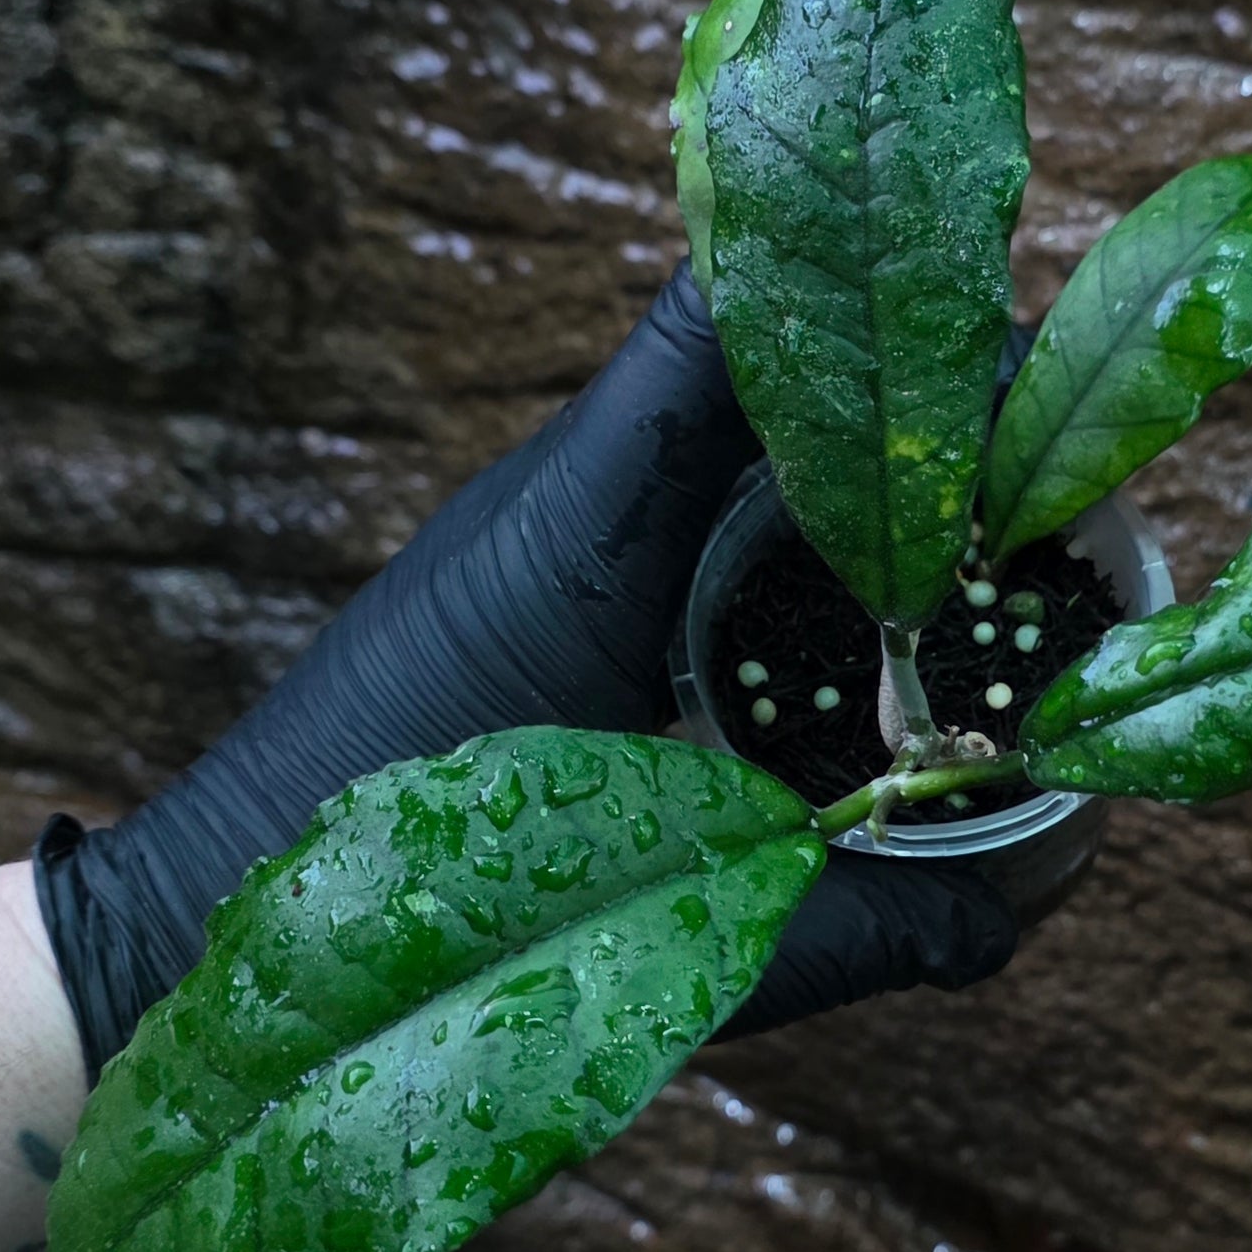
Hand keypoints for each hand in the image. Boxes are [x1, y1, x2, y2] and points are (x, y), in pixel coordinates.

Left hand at [34, 264, 1015, 1080]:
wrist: (218, 916)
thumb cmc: (421, 920)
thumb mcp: (661, 925)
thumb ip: (846, 925)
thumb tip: (1007, 928)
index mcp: (589, 534)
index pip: (729, 324)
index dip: (882, 323)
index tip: (1014, 390)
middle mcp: (569, 489)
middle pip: (755, 349)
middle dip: (904, 384)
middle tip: (1033, 474)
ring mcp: (552, 515)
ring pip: (726, 411)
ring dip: (849, 440)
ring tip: (978, 523)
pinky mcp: (545, 560)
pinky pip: (689, 482)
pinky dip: (790, 502)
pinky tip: (866, 591)